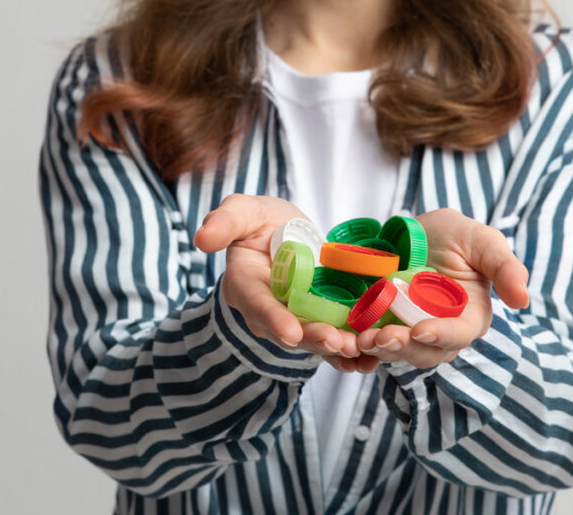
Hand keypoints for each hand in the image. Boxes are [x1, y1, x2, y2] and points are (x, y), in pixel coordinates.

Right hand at [193, 194, 373, 371]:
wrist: (285, 234)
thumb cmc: (260, 222)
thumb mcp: (242, 212)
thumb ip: (224, 222)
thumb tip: (202, 238)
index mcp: (246, 285)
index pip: (257, 305)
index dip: (273, 319)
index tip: (289, 332)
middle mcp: (269, 310)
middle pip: (291, 329)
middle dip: (314, 338)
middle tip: (337, 343)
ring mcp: (296, 318)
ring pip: (315, 338)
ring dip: (337, 348)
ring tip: (359, 350)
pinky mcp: (319, 320)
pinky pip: (334, 340)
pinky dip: (352, 354)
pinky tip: (371, 361)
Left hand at [357, 208, 529, 368]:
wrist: (411, 231)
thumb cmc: (454, 235)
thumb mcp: (481, 240)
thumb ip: (504, 266)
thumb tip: (523, 298)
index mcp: (468, 317)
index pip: (458, 334)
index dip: (441, 335)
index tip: (421, 330)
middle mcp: (438, 332)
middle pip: (424, 353)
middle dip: (403, 348)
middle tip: (380, 338)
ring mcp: (407, 332)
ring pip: (395, 353)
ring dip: (378, 350)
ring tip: (359, 340)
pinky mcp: (379, 328)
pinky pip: (369, 346)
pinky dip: (356, 349)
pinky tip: (343, 342)